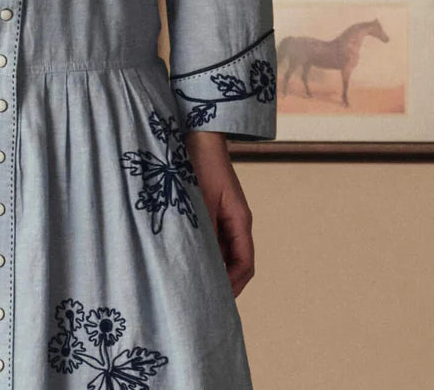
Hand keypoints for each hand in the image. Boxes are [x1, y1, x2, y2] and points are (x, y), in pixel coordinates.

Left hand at [183, 131, 254, 297]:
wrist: (195, 135)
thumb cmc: (199, 165)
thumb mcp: (200, 203)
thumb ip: (204, 234)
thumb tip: (203, 265)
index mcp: (240, 220)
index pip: (245, 263)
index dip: (234, 284)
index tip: (217, 298)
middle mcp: (236, 220)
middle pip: (236, 261)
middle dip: (224, 281)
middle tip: (204, 297)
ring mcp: (225, 215)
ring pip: (223, 250)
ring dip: (213, 265)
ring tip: (193, 281)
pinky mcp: (212, 208)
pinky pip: (213, 238)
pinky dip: (205, 251)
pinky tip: (188, 256)